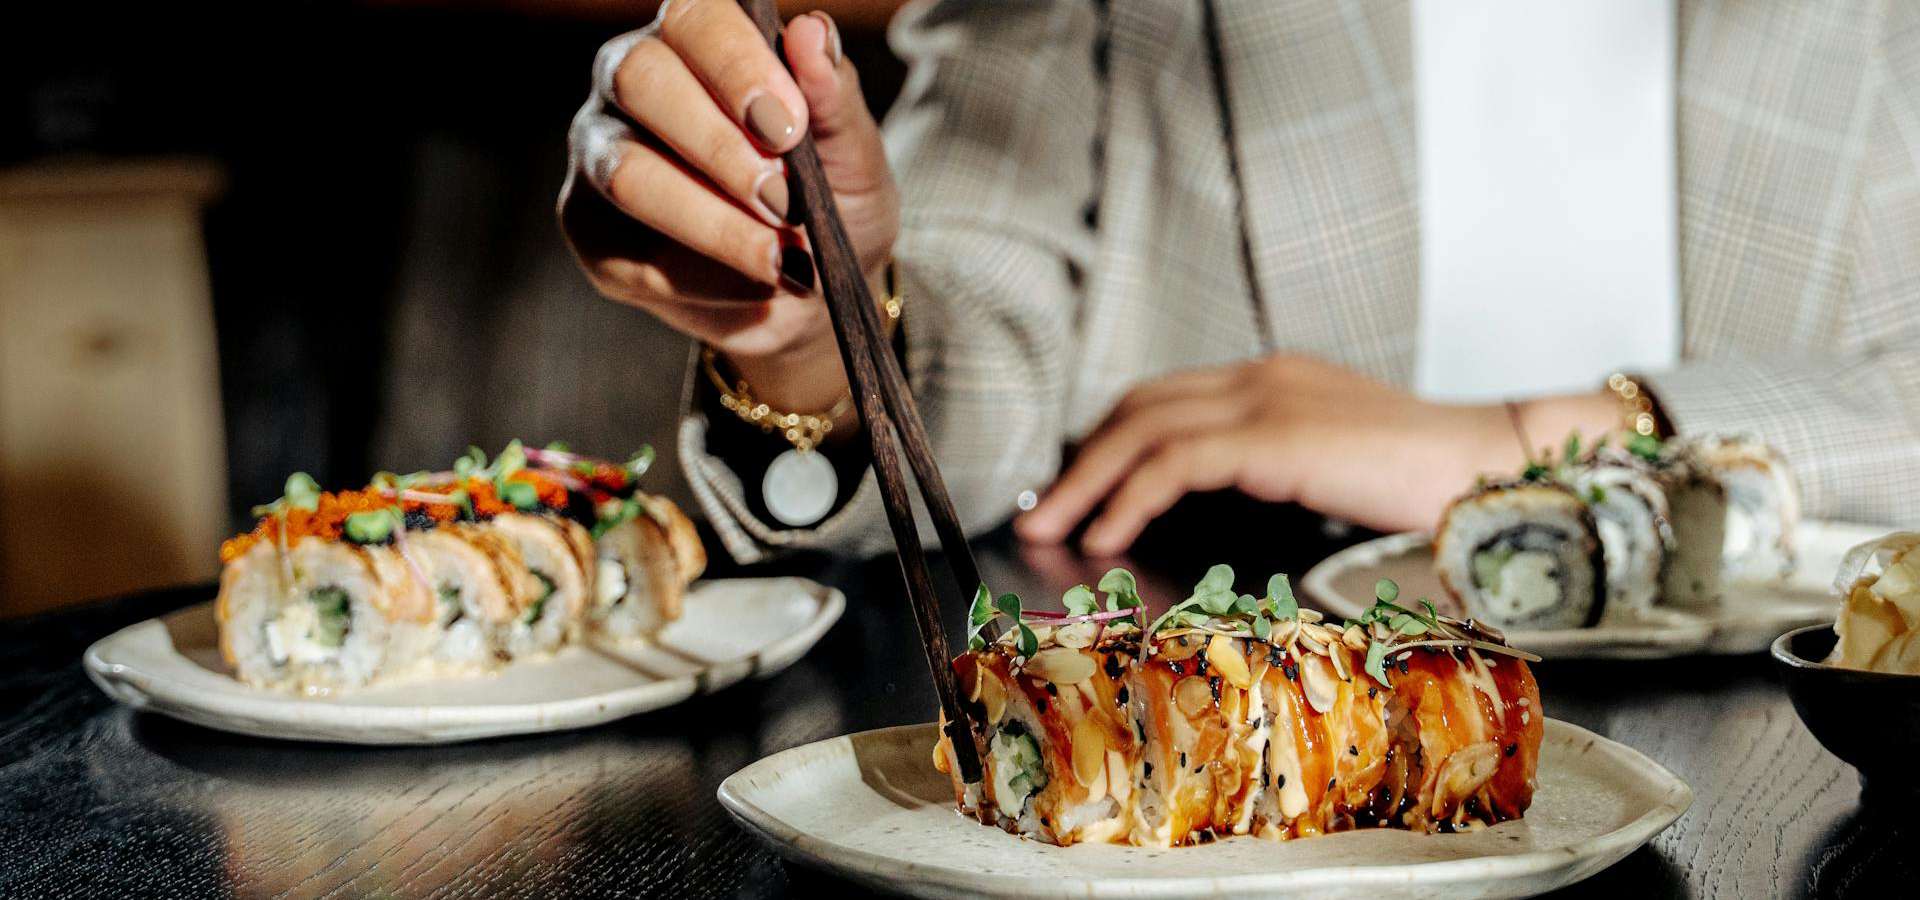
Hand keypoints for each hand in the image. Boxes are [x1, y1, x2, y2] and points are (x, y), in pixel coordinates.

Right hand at [559, 3, 898, 414]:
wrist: (812, 292)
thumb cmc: (828, 201)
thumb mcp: (851, 153)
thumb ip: (833, 95)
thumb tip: (813, 31)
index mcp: (697, 40)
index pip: (693, 17)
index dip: (736, 66)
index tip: (787, 126)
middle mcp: (633, 80)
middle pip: (640, 79)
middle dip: (720, 147)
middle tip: (785, 201)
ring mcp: (601, 152)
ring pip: (628, 173)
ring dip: (714, 223)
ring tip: (783, 258)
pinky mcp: (589, 229)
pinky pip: (631, 256)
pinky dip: (707, 279)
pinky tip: (755, 286)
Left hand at [1014, 355, 1616, 554]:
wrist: (1497, 471)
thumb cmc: (1430, 487)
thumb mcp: (1334, 472)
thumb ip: (1274, 475)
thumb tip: (1216, 516)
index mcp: (1275, 382)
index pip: (1165, 401)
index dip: (1109, 445)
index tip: (1075, 490)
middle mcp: (1261, 378)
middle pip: (1138, 407)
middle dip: (1081, 461)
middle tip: (1041, 511)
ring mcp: (1267, 400)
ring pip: (1141, 429)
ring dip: (1086, 483)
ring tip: (1050, 529)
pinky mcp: (1274, 437)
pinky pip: (1173, 462)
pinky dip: (1126, 496)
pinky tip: (1104, 534)